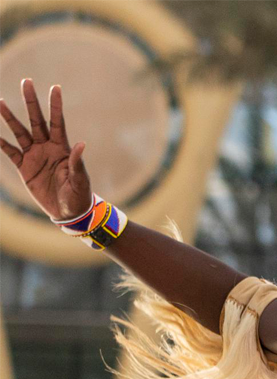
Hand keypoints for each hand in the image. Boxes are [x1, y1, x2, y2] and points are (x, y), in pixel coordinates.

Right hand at [0, 81, 91, 220]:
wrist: (68, 212)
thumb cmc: (79, 196)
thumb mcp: (80, 181)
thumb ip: (77, 163)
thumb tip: (82, 144)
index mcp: (62, 148)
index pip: (58, 122)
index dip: (56, 106)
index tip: (55, 87)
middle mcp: (47, 147)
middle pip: (37, 120)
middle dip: (31, 102)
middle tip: (26, 82)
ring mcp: (34, 155)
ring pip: (19, 132)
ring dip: (10, 117)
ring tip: (0, 101)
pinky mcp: (24, 167)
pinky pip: (9, 151)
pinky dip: (0, 142)